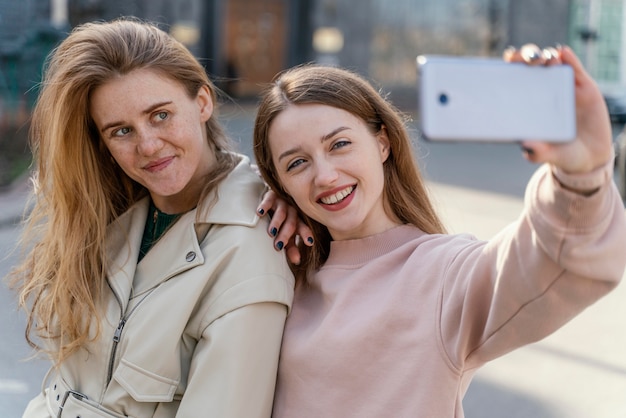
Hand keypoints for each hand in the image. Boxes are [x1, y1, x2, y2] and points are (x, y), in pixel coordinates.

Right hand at [257, 189, 313, 264]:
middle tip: (279, 245)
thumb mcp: (286, 234)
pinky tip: (260, 213)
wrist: (273, 199)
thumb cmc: (281, 222)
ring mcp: (282, 203)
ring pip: (281, 213)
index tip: (309, 243)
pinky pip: (269, 200)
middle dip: (285, 235)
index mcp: (298, 221)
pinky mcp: (271, 195)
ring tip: (271, 232)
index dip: (306, 234)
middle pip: (291, 223)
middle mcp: (292, 211)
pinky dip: (264, 206)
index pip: (303, 228)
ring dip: (276, 223)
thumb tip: (297, 262)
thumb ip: (291, 247)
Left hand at [503, 44, 612, 174]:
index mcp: (529, 103)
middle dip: (527, 57)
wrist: (589, 156)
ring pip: (553, 63)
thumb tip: (526, 146)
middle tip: (525, 59)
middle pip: (532, 66)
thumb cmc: (560, 153)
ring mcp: (564, 87)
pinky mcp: (583, 87)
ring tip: (546, 59)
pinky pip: (575, 69)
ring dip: (546, 57)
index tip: (506, 63)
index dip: (509, 69)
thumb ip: (538, 152)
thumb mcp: (549, 155)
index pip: (515, 80)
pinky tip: (563, 53)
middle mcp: (544, 91)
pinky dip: (569, 59)